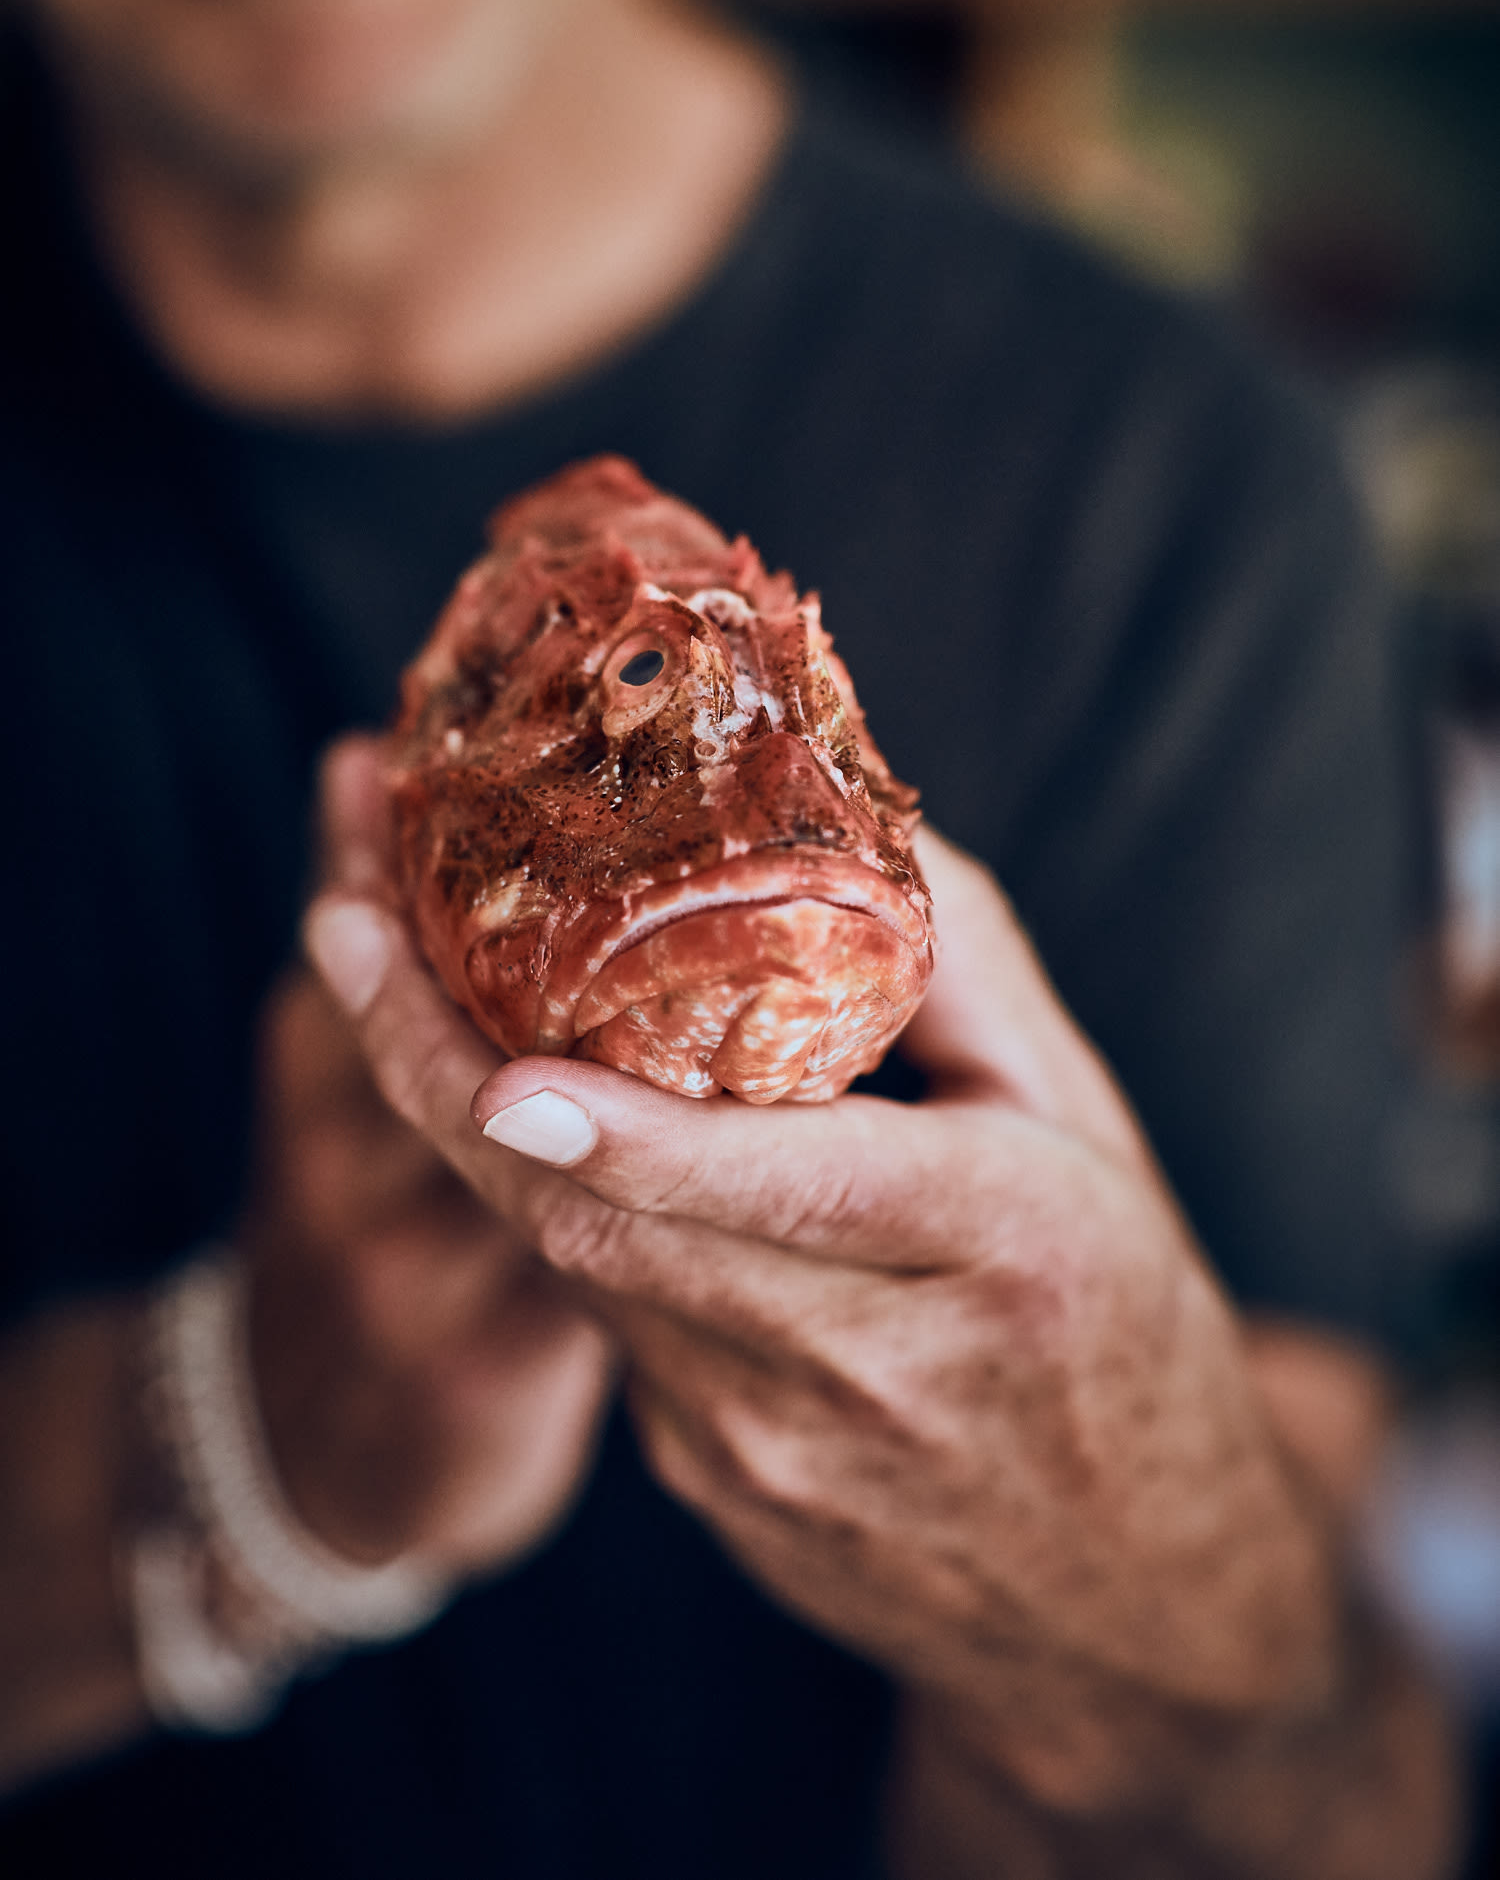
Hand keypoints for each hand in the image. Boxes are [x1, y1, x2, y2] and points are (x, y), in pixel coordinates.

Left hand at [304, 737, 1337, 1810]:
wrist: (1132, 1603)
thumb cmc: (1121, 1327)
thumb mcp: (1091, 1128)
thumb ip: (969, 967)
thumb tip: (838, 816)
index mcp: (988, 1242)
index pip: (778, 1192)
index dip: (628, 1137)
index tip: (504, 1075)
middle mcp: (858, 1360)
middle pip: (602, 1229)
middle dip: (441, 1077)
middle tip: (343, 926)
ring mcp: (765, 1445)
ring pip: (574, 1263)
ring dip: (463, 1119)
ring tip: (385, 975)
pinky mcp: (704, 1482)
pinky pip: (602, 1315)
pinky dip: (547, 1196)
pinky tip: (511, 1106)